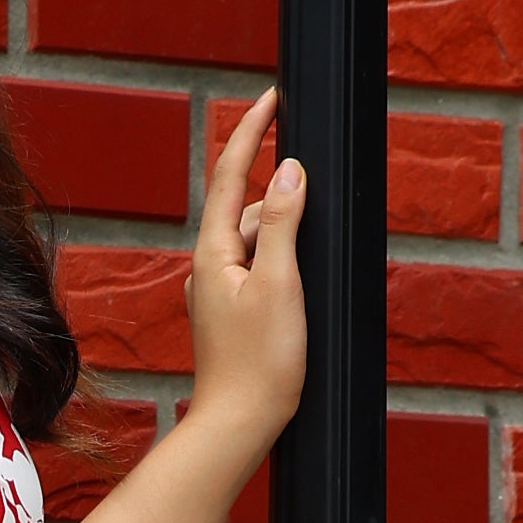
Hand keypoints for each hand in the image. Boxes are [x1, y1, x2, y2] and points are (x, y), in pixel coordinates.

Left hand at [185, 88, 308, 450]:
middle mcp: (206, 267)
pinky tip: (301, 282)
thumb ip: (282, 223)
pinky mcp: (229, 314)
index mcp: (212, 252)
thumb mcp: (280, 284)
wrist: (238, 427)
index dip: (250, 131)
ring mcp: (215, 292)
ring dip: (283, 234)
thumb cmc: (260, 364)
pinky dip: (280, 261)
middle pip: (244, 207)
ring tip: (309, 272)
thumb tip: (288, 170)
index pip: (229, 175)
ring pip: (254, 241)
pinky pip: (256, 269)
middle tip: (315, 174)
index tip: (271, 96)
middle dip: (278, 190)